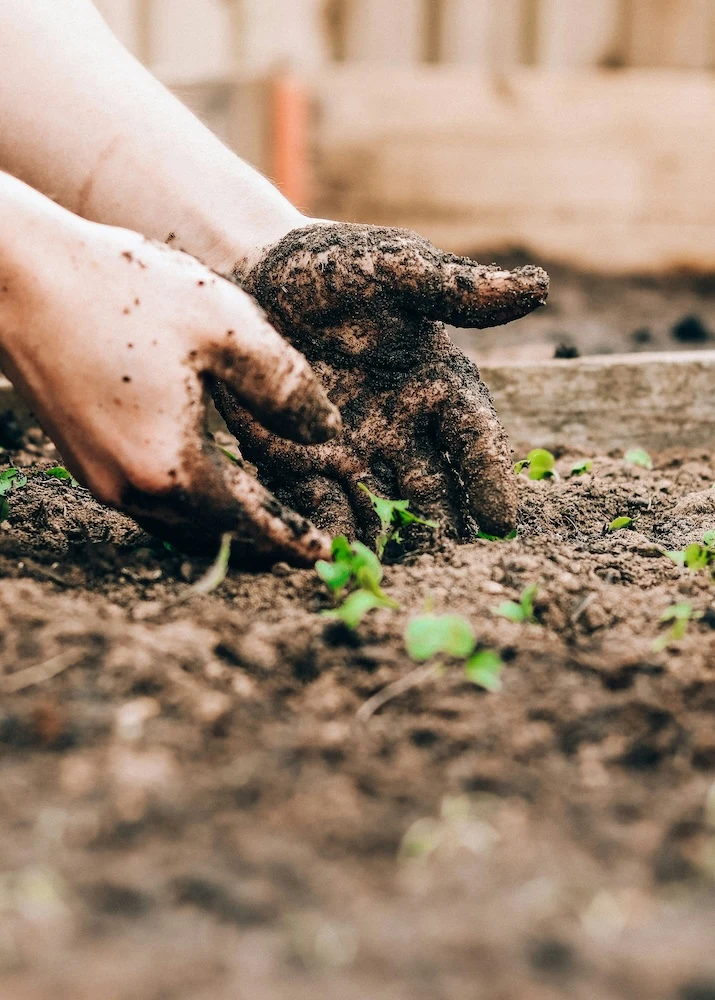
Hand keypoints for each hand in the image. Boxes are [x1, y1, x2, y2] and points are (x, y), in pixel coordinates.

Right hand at [0, 200, 339, 563]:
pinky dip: (190, 504)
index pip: (249, 524)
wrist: (18, 275)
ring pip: (178, 524)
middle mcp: (131, 489)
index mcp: (172, 467)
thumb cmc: (123, 291)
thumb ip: (284, 386)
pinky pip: (151, 501)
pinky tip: (209, 477)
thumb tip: (325, 431)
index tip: (325, 555)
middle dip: (260, 542)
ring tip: (262, 514)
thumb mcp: (226, 327)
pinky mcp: (82, 458)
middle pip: (212, 536)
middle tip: (299, 540)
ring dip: (224, 526)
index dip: (291, 540)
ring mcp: (100, 478)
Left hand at [214, 223, 547, 541]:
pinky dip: (330, 532)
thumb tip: (537, 287)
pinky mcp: (302, 465)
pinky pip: (321, 506)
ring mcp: (354, 453)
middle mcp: (404, 429)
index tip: (501, 520)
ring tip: (395, 576)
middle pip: (435, 489)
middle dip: (445, 528)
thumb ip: (453, 288)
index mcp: (438, 385)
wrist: (255, 276)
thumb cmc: (333, 268)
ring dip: (391, 543)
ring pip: (383, 509)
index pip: (474, 438)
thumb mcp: (392, 268)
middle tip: (451, 567)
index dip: (489, 477)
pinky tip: (332, 558)